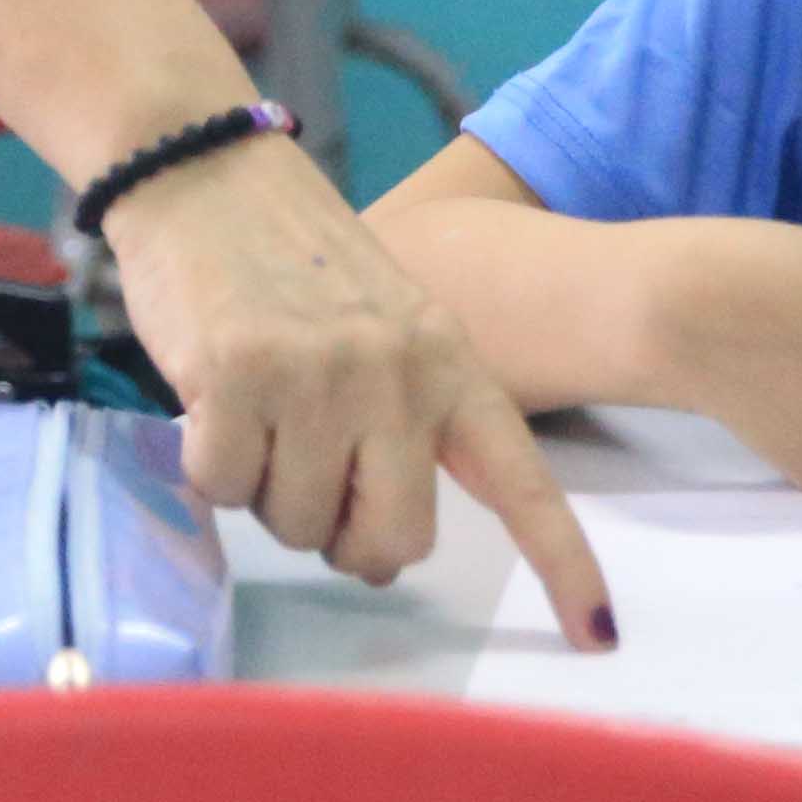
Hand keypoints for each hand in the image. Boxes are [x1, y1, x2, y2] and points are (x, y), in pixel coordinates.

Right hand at [103, 135, 618, 648]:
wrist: (204, 167)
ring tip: (254, 410)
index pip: (521, 481)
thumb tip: (372, 537)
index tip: (597, 634)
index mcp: (448, 361)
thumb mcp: (383, 319)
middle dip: (343, 538)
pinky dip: (207, 463)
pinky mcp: (239, 373)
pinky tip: (211, 395)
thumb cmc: (289, 258)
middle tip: (309, 482)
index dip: (562, 563)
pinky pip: (223, 487)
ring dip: (264, 491)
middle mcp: (397, 372)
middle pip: (391, 540)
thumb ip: (401, 414)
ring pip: (296, 523)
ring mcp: (319, 373)